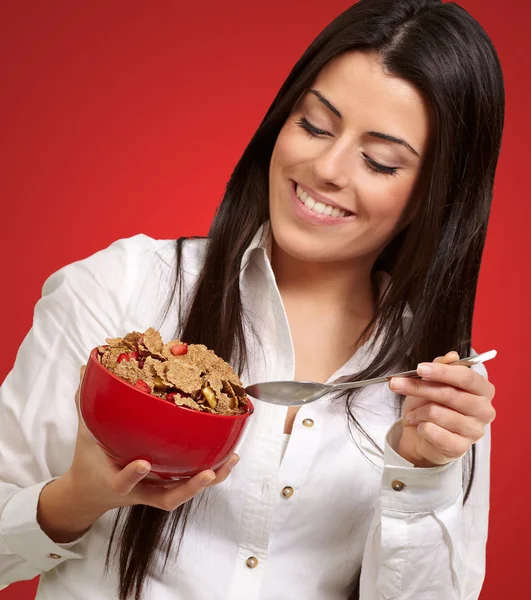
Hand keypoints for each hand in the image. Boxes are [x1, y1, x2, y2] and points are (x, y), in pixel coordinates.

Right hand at [65, 365, 239, 512]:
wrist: (90, 492)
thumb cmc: (91, 460)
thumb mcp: (86, 432)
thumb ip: (86, 401)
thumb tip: (87, 368)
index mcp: (114, 480)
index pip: (122, 483)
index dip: (133, 476)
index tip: (143, 463)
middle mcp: (139, 490)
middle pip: (166, 498)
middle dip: (188, 487)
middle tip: (207, 473)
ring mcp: (155, 490)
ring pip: (184, 493)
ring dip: (209, 480)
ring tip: (230, 460)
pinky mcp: (167, 486)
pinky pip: (190, 483)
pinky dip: (212, 473)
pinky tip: (229, 457)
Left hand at [389, 352, 495, 467]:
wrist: (423, 437)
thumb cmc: (431, 406)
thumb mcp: (432, 382)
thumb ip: (441, 368)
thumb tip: (451, 356)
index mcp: (483, 390)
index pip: (466, 377)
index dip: (441, 371)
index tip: (419, 368)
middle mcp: (484, 410)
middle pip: (449, 394)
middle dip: (419, 388)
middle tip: (396, 384)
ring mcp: (474, 430)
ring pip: (437, 412)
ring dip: (417, 411)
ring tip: (412, 413)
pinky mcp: (460, 447)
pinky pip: (432, 431)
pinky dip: (420, 426)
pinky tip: (419, 426)